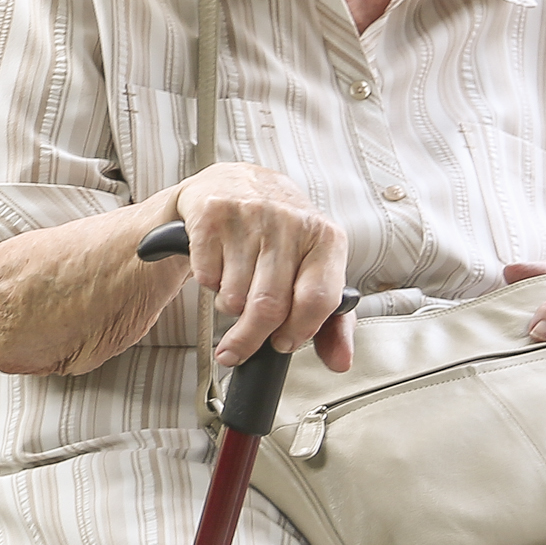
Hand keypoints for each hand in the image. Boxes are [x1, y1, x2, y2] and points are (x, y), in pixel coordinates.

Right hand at [170, 163, 353, 371]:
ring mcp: (250, 216)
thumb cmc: (281, 235)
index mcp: (326, 237)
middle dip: (249, 339)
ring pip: (233, 296)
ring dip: (229, 306)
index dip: (298, 331)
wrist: (237, 182)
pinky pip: (206, 277)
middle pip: (269, 306)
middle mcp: (290, 222)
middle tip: (238, 350)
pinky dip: (209, 284)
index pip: (317, 299)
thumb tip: (339, 362)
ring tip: (236, 290)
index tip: (282, 343)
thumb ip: (332, 321)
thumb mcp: (314, 268)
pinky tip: (220, 268)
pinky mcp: (212, 215)